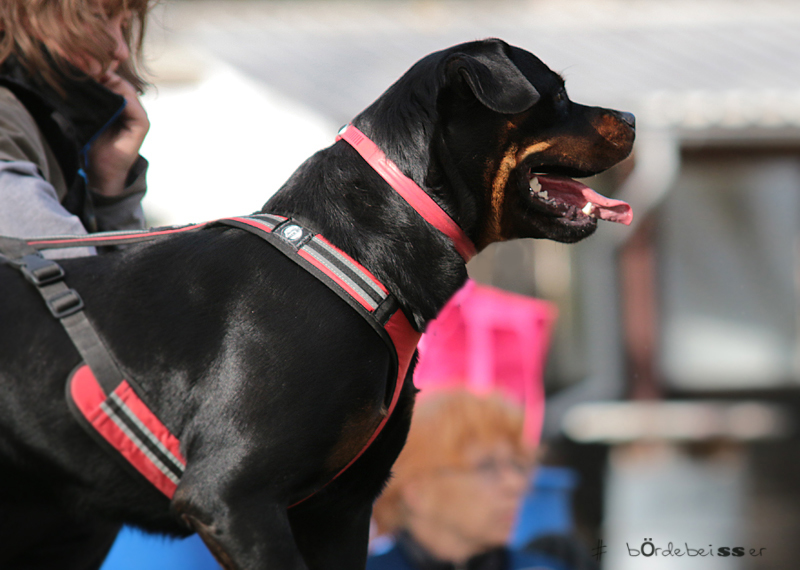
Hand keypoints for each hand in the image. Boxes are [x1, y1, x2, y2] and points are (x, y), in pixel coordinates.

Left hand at [86, 71, 149, 196]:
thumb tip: (73, 71)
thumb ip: (85, 95)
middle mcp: (129, 104)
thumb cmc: (89, 143)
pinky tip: (100, 102)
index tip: (78, 67)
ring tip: (90, 87)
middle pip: (116, 79)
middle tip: (82, 74)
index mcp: (116, 101)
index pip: (109, 76)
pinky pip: (130, 103)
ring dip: (107, 85)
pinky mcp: (142, 123)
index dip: (95, 70)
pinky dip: (117, 99)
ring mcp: (137, 113)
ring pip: (123, 87)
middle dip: (100, 75)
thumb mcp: (84, 113)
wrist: (99, 170)